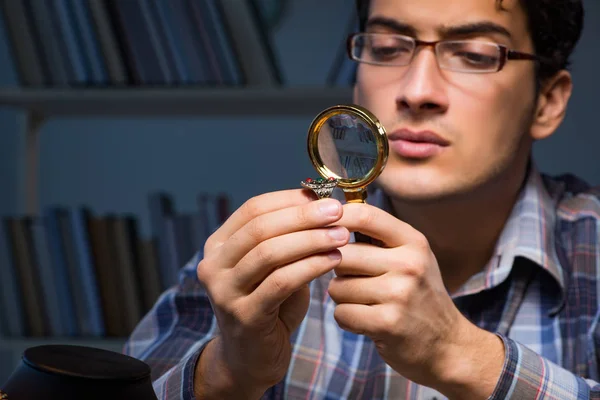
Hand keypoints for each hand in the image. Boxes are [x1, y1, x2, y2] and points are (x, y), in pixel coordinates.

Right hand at [194, 190, 349, 397]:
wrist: (250, 359)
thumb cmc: (269, 305)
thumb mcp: (273, 266)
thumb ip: (288, 238)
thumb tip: (322, 202)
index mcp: (218, 245)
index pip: (253, 209)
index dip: (290, 198)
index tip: (324, 195)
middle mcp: (212, 265)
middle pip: (260, 227)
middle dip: (303, 215)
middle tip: (337, 211)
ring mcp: (224, 291)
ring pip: (269, 252)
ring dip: (311, 239)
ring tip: (342, 235)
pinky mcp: (244, 315)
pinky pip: (282, 282)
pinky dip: (311, 266)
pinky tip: (334, 259)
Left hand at [328, 203, 503, 398]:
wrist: (448, 345)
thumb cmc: (419, 296)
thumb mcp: (411, 257)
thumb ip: (378, 237)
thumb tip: (331, 217)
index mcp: (413, 242)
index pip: (365, 215)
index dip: (336, 219)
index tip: (323, 228)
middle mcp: (408, 264)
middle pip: (342, 254)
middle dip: (337, 269)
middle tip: (352, 280)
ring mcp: (399, 294)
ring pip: (337, 286)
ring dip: (342, 297)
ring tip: (364, 303)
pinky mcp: (388, 323)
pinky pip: (341, 313)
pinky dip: (346, 319)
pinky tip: (365, 320)